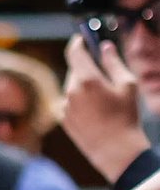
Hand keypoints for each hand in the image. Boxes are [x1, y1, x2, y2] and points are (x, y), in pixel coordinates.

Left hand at [61, 34, 149, 181]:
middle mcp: (71, 92)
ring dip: (83, 85)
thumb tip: (105, 47)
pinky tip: (94, 111)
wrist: (115, 150)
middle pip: (74, 69)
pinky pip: (69, 102)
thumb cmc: (126, 117)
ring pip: (71, 86)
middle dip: (86, 67)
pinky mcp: (63, 119)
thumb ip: (113, 62)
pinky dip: (78, 100)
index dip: (78, 42)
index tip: (82, 38)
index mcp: (87, 80)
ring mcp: (64, 107)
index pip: (74, 52)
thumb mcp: (127, 85)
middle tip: (101, 71)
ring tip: (102, 98)